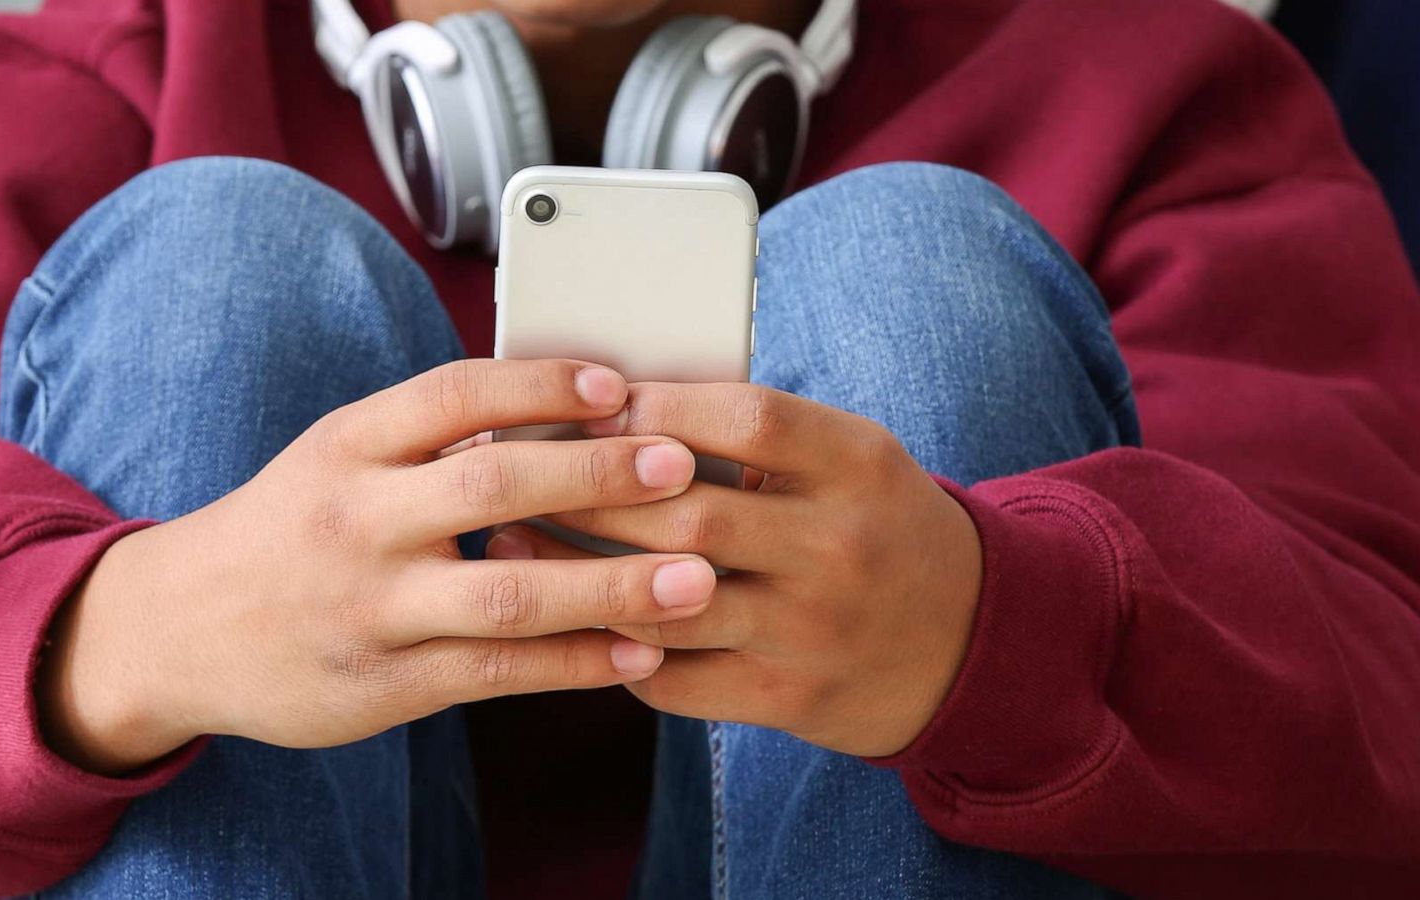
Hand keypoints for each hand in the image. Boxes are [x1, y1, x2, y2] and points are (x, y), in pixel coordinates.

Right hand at [40, 359, 721, 773]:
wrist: (176, 628)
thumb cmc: (287, 527)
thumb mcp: (336, 457)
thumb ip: (430, 437)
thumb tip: (560, 403)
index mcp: (347, 445)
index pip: (452, 394)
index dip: (540, 384)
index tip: (619, 382)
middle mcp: (355, 519)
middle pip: (491, 485)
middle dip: (596, 473)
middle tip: (681, 467)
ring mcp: (368, 607)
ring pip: (504, 593)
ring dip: (609, 585)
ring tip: (695, 579)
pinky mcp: (384, 685)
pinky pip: (495, 671)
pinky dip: (574, 664)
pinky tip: (638, 654)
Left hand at [485, 382, 982, 757]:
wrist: (966, 641)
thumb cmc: (877, 524)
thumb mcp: (850, 459)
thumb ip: (758, 433)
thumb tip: (618, 405)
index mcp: (859, 464)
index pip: (747, 419)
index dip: (656, 408)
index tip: (584, 407)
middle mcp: (841, 547)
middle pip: (689, 515)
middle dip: (586, 495)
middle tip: (514, 476)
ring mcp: (814, 630)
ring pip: (668, 603)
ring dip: (575, 576)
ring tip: (514, 546)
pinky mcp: (788, 698)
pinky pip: (675, 677)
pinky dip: (613, 648)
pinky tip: (568, 619)